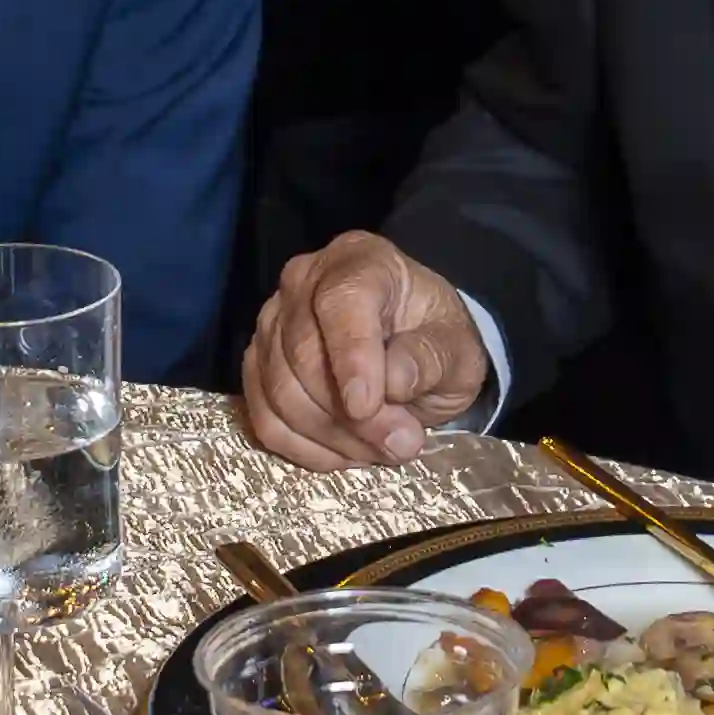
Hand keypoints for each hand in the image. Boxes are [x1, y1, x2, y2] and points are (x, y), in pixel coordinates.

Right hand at [237, 236, 492, 469]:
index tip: (367, 408)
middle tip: (401, 443)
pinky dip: (304, 449)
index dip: (351, 358)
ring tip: (380, 448)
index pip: (341, 303)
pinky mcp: (257, 366)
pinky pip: (265, 419)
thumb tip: (392, 383)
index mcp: (359, 261)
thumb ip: (429, 360)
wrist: (412, 346)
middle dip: (349, 416)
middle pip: (302, 354)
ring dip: (331, 437)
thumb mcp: (456, 348)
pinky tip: (345, 452)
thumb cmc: (435, 339)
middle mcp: (303, 282)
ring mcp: (271, 323)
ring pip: (279, 392)